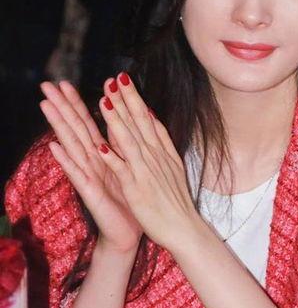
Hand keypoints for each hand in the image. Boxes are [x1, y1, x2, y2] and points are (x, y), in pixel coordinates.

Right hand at [40, 80, 142, 254]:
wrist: (129, 231)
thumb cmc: (126, 198)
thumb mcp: (126, 165)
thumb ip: (119, 142)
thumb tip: (117, 117)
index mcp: (101, 154)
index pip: (86, 122)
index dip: (75, 102)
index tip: (64, 82)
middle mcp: (91, 162)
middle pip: (74, 128)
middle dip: (61, 107)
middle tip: (45, 86)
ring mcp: (87, 176)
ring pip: (71, 146)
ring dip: (58, 126)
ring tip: (45, 106)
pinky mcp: (89, 193)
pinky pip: (77, 175)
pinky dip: (66, 161)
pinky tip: (55, 148)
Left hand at [95, 72, 201, 251]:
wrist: (185, 228)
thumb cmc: (176, 201)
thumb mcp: (174, 165)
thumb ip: (162, 141)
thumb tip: (152, 117)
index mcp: (163, 152)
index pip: (147, 119)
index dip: (134, 98)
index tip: (123, 79)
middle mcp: (155, 158)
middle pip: (139, 124)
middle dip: (126, 100)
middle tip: (114, 78)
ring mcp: (146, 172)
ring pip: (129, 141)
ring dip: (116, 120)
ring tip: (105, 101)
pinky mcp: (137, 190)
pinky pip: (122, 171)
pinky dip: (112, 157)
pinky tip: (101, 144)